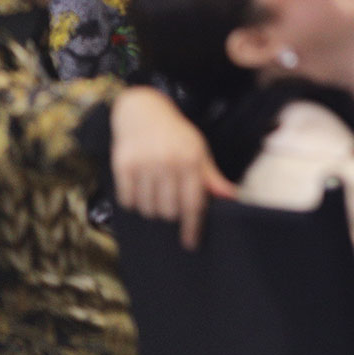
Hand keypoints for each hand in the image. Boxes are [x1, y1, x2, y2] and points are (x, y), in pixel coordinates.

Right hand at [110, 86, 235, 249]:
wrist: (142, 111)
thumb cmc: (175, 135)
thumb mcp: (198, 151)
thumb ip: (211, 177)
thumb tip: (230, 197)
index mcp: (190, 161)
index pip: (193, 204)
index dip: (192, 227)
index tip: (191, 243)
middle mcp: (167, 163)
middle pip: (169, 211)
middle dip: (172, 213)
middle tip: (171, 199)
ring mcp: (143, 165)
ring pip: (148, 209)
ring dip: (153, 207)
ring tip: (156, 190)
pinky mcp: (123, 166)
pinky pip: (128, 200)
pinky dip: (135, 200)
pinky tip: (141, 186)